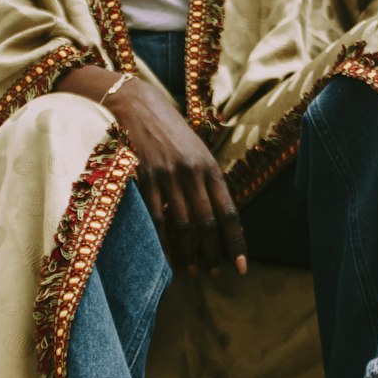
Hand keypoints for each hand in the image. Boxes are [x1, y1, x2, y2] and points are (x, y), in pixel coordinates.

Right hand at [56, 67, 246, 274]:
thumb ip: (206, 179)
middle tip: (213, 274)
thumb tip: (217, 215)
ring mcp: (166, 175)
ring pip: (182, 225)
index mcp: (210, 166)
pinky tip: (166, 256)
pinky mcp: (143, 178)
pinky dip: (162, 242)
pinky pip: (155, 218)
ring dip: (188, 253)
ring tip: (191, 271)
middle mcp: (192, 172)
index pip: (229, 212)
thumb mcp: (195, 149)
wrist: (135, 103)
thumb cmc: (168, 129)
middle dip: (212, 254)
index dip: (236, 243)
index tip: (242, 267)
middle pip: (207, 224)